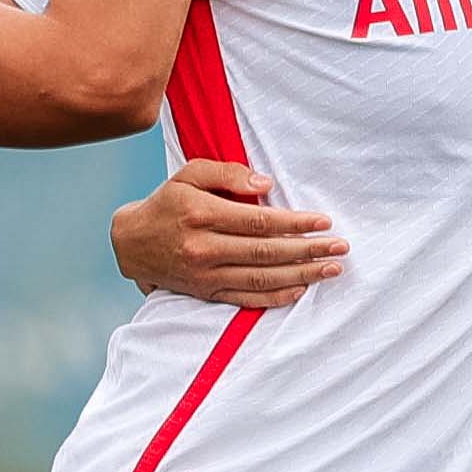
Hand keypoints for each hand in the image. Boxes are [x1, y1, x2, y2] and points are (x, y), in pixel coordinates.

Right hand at [114, 161, 345, 305]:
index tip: (323, 222)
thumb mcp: (188, 174)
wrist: (131, 244)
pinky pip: (246, 299)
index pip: (259, 221)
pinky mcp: (206, 293)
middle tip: (340, 247)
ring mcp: (206, 275)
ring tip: (331, 269)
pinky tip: (301, 290)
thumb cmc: (167, 203)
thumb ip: (227, 173)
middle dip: (308, 250)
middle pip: (266, 252)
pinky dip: (276, 297)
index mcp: (202, 214)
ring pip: (262, 278)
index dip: (295, 223)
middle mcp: (204, 248)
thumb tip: (266, 185)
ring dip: (302, 275)